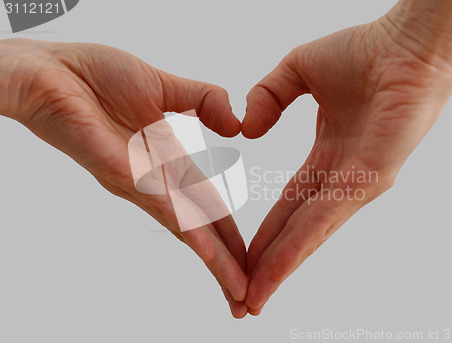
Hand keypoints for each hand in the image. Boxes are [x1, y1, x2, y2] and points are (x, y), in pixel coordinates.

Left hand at [0, 38, 247, 317]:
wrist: (49, 68)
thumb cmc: (95, 76)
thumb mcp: (166, 86)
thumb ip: (205, 100)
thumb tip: (238, 125)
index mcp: (168, 162)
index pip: (208, 205)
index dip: (230, 234)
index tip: (250, 259)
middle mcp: (155, 181)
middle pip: (199, 229)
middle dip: (226, 264)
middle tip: (247, 300)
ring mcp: (137, 180)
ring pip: (184, 227)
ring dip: (213, 260)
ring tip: (236, 289)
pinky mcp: (118, 170)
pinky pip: (159, 204)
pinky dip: (185, 228)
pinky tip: (205, 251)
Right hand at [241, 0, 451, 314]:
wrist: (405, 40)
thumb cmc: (364, 51)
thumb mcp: (296, 71)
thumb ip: (265, 96)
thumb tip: (249, 131)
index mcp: (329, 156)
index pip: (290, 203)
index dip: (267, 232)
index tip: (244, 256)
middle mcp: (343, 177)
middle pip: (298, 228)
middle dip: (270, 263)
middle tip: (245, 297)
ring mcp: (358, 183)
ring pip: (311, 232)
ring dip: (281, 266)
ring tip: (254, 296)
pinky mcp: (371, 178)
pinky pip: (327, 216)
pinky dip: (301, 245)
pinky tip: (279, 269)